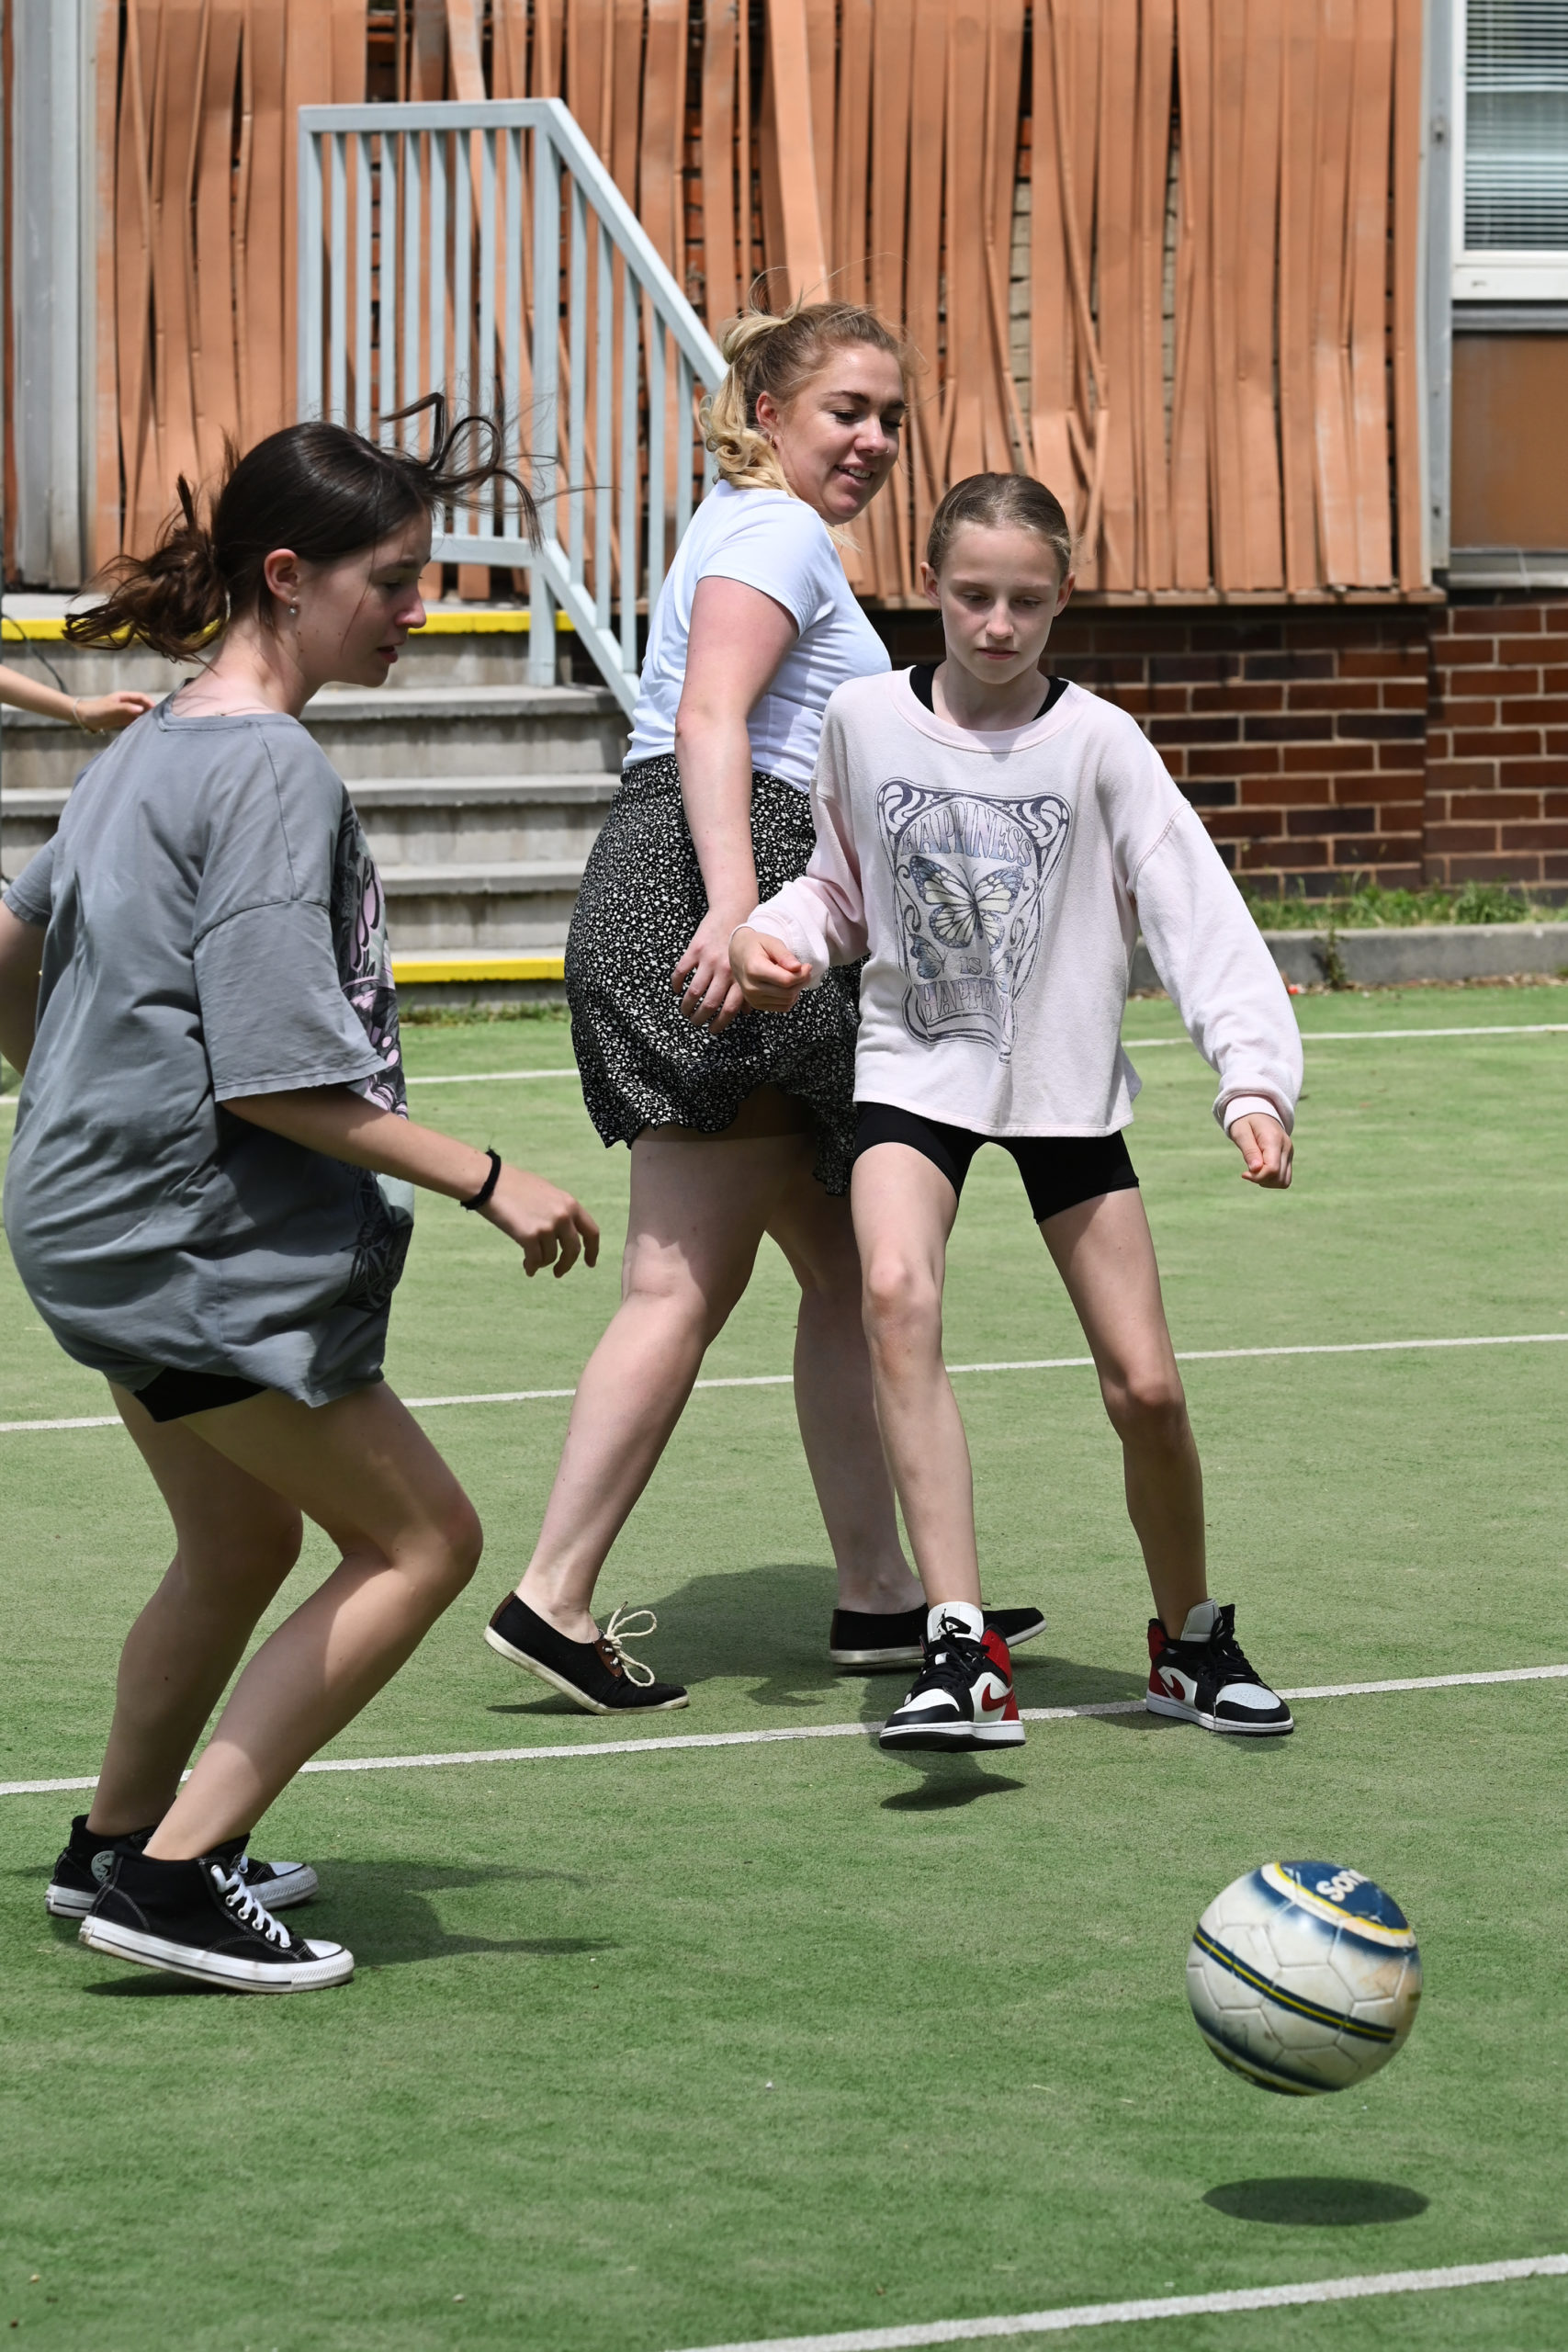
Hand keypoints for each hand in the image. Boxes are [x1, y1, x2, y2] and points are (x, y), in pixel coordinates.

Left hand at [76, 691, 155, 733]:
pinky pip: (134, 720)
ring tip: (153, 725)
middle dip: (150, 710)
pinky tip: (144, 729)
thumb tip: (141, 709)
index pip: (141, 697)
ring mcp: (124, 712)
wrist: (84, 718)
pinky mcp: (122, 720)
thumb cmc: (96, 710)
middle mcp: (126, 703)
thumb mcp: (111, 709)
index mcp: (124, 697)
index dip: (149, 702)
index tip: (156, 710)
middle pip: (142, 705)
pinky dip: (139, 723)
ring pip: (139, 713)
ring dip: (145, 717)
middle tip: (158, 719)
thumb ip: (126, 708)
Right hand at [480, 1164, 600, 1276]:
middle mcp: (563, 1216)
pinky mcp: (529, 1236)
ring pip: (551, 1257)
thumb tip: (563, 1233)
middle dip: (566, 1264)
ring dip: (542, 1262)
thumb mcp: (547, 1193)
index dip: (592, 1250)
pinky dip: (532, 1267)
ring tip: (531, 1261)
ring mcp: (547, 1227)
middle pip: (573, 1250)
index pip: (591, 1232)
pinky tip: (527, 1268)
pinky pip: (535, 1260)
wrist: (490, 1181)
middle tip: (558, 1272)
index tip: (590, 1263)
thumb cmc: (515, 1185)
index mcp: (570, 1204)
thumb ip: (559, 1211)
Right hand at [671, 906, 748, 1034]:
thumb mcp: (752, 965)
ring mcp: (709, 960)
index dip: (719, 1024)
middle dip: (699, 1018)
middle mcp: (725, 970)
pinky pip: (681, 972)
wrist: (734, 911)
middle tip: (695, 1022)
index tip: (712, 1030)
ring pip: (693, 992)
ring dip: (686, 1006)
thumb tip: (744, 1013)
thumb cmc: (744, 941)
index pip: (728, 1009)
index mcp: (740, 977)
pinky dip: (676, 984)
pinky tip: (676, 990)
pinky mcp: (695, 950)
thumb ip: (747, 988)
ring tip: (685, 1011)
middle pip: (709, 1004)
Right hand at [730, 924, 809, 1011]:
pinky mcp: (756, 1005)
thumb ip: (784, 955)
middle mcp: (751, 987)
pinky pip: (782, 1007)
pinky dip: (790, 998)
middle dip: (802, 982)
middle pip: (788, 993)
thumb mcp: (771, 942)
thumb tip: (797, 967)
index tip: (807, 966)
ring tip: (796, 976)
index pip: (786, 980)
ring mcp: (752, 998)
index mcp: (754, 969)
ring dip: (797, 990)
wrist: (737, 953)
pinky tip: (788, 986)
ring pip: (787, 1001)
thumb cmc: (755, 945)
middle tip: (805, 970)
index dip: (802, 975)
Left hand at [1229, 1113, 1292, 1188]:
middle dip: (1261, 1180)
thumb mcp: (1241, 1132)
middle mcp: (1286, 1147)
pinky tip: (1261, 1172)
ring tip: (1255, 1171)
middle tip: (1248, 1172)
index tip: (1244, 1174)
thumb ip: (1249, 1151)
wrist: (1257, 1112)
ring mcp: (1289, 1153)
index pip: (1272, 1169)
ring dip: (1267, 1182)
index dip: (1257, 1177)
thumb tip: (1255, 1169)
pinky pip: (1285, 1178)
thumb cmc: (1245, 1121)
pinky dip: (1272, 1180)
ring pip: (1284, 1181)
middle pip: (1279, 1178)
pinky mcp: (1288, 1158)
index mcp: (1274, 1139)